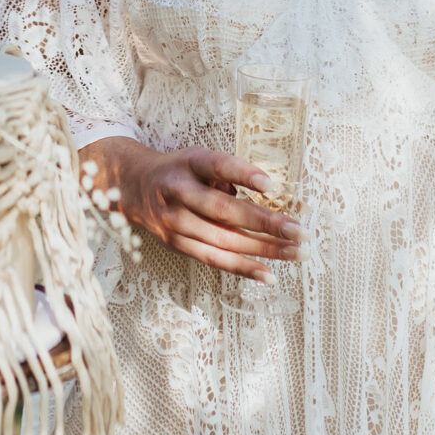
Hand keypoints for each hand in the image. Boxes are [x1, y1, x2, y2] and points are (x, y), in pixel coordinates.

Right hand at [81, 135, 300, 279]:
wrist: (134, 187)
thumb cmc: (180, 171)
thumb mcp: (198, 158)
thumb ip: (227, 174)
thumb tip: (270, 195)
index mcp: (188, 163)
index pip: (217, 165)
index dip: (243, 174)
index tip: (271, 184)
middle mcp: (178, 192)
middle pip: (224, 210)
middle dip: (265, 223)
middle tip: (300, 231)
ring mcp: (176, 222)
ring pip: (224, 240)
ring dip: (264, 249)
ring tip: (296, 253)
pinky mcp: (178, 244)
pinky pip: (214, 260)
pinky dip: (243, 268)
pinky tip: (269, 275)